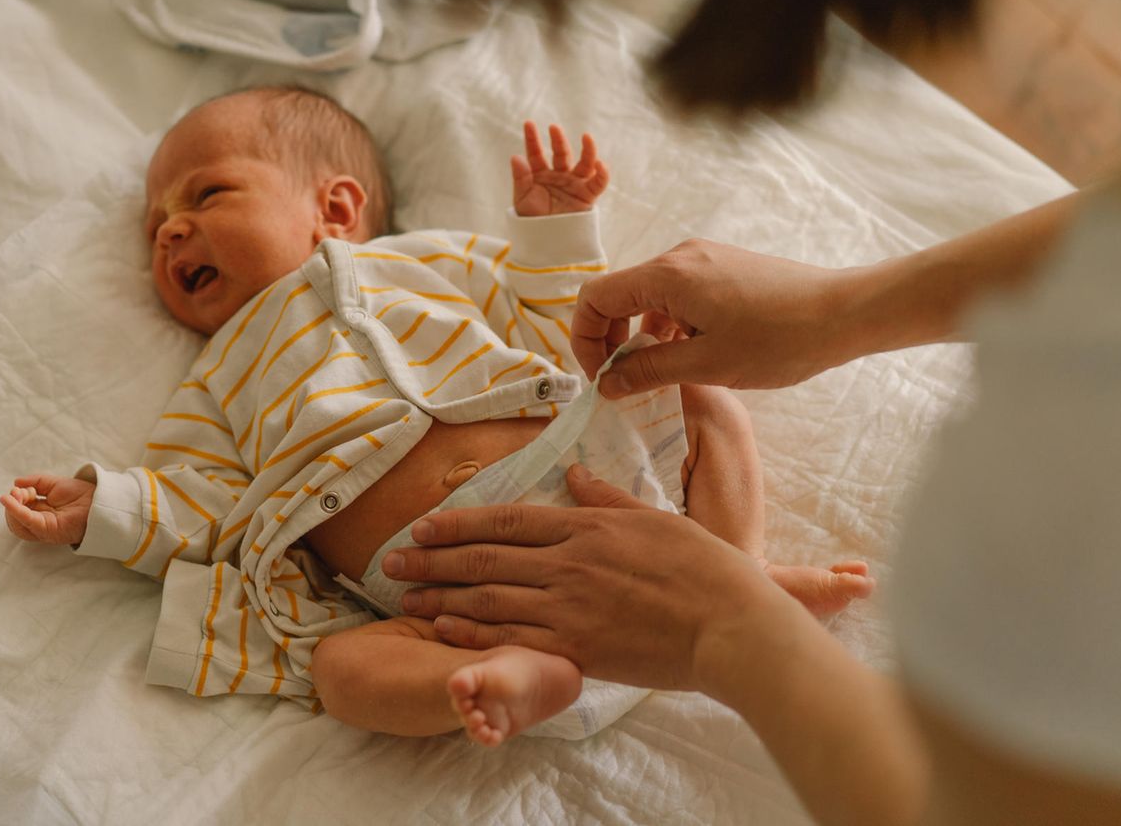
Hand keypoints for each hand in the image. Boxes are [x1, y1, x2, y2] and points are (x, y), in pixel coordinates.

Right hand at [0, 473, 94, 545]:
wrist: (99, 501)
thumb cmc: (80, 494)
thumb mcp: (54, 484)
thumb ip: (36, 482)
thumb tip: (16, 482)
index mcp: (41, 511)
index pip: (20, 508)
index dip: (16, 497)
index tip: (20, 487)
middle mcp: (40, 522)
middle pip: (15, 518)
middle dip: (13, 502)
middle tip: (17, 492)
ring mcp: (43, 528)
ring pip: (17, 524)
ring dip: (12, 508)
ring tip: (15, 495)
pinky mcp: (47, 531)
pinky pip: (27, 523)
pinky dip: (16, 512)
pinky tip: (9, 501)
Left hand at [382, 465, 800, 695]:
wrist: (731, 626)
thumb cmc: (706, 571)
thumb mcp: (656, 519)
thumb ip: (608, 498)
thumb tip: (574, 474)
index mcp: (586, 527)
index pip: (507, 518)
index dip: (458, 521)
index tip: (423, 526)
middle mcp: (567, 562)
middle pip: (484, 555)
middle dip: (430, 559)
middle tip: (389, 563)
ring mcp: (568, 606)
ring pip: (487, 596)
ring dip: (439, 596)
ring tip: (402, 598)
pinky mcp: (575, 647)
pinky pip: (509, 637)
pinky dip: (470, 632)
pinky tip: (441, 628)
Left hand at [511, 121, 608, 215]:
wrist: (547, 242)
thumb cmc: (532, 221)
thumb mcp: (522, 200)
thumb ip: (521, 179)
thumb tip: (516, 157)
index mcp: (540, 174)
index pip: (535, 153)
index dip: (532, 139)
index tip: (528, 124)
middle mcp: (559, 175)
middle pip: (561, 153)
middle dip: (558, 140)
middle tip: (554, 128)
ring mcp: (574, 183)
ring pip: (584, 163)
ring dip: (587, 150)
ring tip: (586, 137)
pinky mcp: (588, 195)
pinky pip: (598, 182)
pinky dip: (602, 173)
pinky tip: (600, 164)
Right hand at [572, 239, 860, 392]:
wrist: (845, 312)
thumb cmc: (779, 339)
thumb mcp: (706, 365)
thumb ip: (648, 371)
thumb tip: (606, 384)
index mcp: (667, 275)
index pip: (595, 298)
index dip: (585, 340)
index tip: (602, 379)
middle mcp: (678, 257)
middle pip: (618, 295)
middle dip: (610, 340)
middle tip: (622, 382)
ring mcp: (702, 260)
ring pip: (647, 297)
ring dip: (641, 336)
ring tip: (660, 374)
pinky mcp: (722, 269)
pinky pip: (675, 295)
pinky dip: (668, 326)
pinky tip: (690, 355)